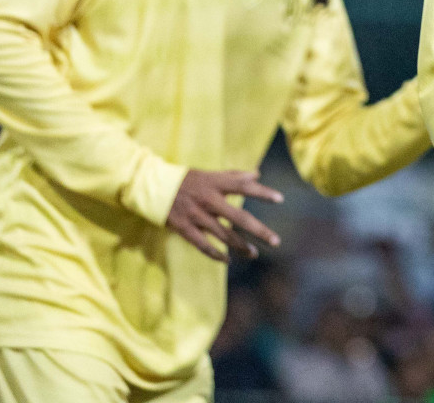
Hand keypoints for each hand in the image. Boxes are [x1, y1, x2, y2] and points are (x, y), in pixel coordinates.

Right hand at [167, 169, 283, 261]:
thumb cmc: (186, 180)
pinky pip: (204, 245)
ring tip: (254, 254)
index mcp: (216, 183)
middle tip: (275, 241)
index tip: (280, 199)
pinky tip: (228, 260)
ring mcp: (197, 216)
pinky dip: (216, 254)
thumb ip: (233, 175)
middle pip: (239, 217)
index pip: (244, 186)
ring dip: (241, 246)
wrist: (152, 187)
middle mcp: (209, 200)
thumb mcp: (209, 174)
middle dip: (259, 231)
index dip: (263, 192)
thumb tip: (257, 174)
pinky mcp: (185, 228)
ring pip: (224, 235)